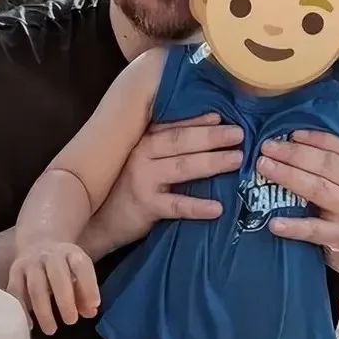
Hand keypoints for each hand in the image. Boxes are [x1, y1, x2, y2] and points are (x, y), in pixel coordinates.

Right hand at [7, 242, 98, 335]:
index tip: (94, 305)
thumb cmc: (62, 267)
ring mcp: (30, 263)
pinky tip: (30, 324)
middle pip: (57, 277)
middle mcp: (50, 255)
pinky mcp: (15, 271)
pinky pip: (16, 291)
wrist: (36, 244)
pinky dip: (22, 310)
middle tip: (71, 321)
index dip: (88, 285)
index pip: (81, 266)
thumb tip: (90, 312)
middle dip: (65, 301)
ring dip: (43, 310)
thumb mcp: (78, 272)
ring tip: (51, 329)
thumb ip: (85, 292)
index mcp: (71, 253)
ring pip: (35, 286)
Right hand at [84, 113, 242, 257]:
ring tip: (237, 160)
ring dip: (212, 162)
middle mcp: (141, 155)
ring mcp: (142, 180)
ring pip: (182, 167)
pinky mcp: (145, 206)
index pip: (172, 126)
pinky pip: (176, 205)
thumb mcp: (139, 161)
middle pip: (180, 142)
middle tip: (240, 134)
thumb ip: (162, 148)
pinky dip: (197, 207)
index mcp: (142, 141)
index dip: (197, 120)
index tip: (222, 115)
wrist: (98, 222)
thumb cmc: (124, 188)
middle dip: (212, 136)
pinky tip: (218, 208)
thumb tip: (203, 132)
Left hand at [258, 130, 338, 281]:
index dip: (313, 138)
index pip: (337, 147)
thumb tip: (288, 142)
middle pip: (324, 164)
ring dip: (288, 175)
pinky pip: (313, 230)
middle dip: (292, 153)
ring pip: (318, 189)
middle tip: (265, 147)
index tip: (289, 133)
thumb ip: (328, 166)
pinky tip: (274, 223)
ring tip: (263, 167)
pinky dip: (293, 226)